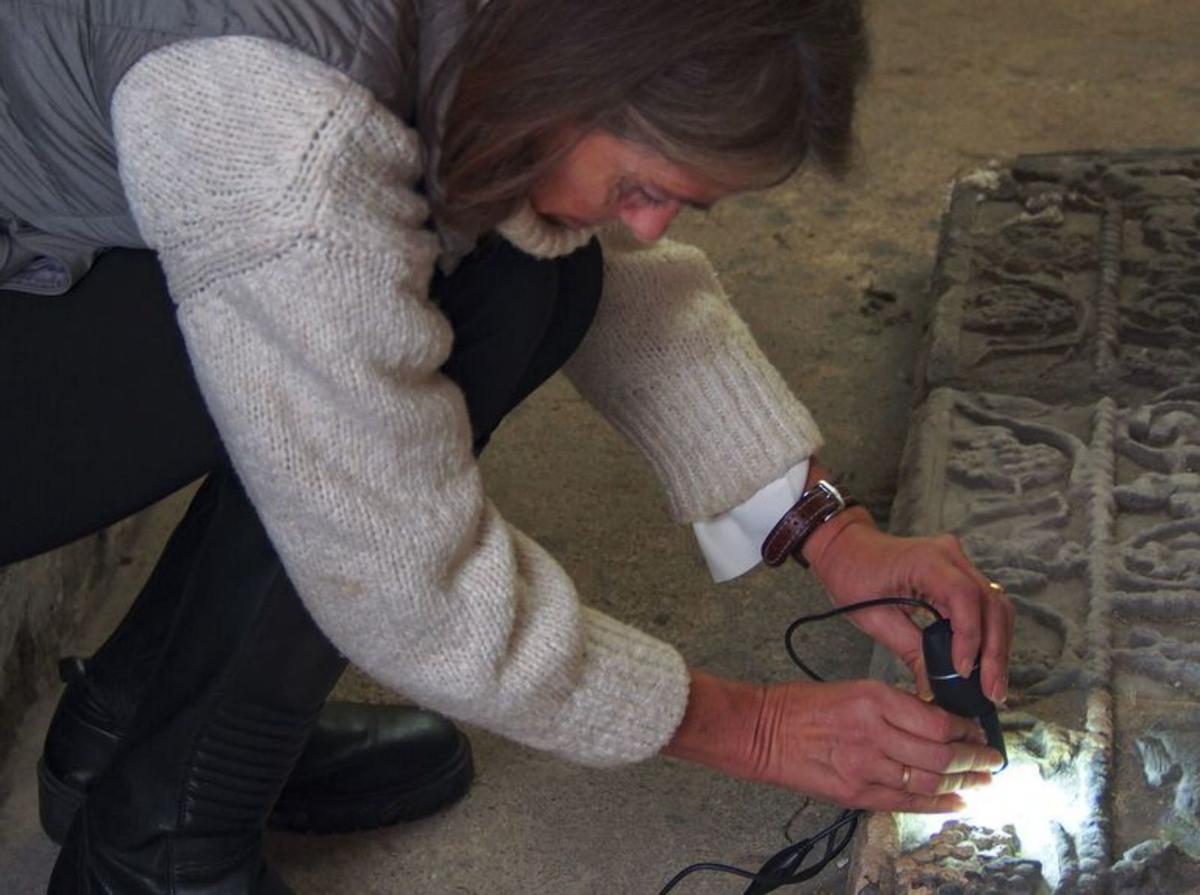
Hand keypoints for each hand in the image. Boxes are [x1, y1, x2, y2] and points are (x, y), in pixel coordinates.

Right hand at [663, 671, 1003, 812]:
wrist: (760, 731)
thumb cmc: (801, 705)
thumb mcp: (853, 689)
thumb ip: (894, 705)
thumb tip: (935, 721)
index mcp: (873, 698)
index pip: (936, 719)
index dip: (964, 729)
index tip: (978, 730)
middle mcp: (874, 733)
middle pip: (940, 753)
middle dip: (973, 759)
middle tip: (992, 759)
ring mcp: (865, 766)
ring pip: (928, 781)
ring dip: (962, 783)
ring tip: (982, 782)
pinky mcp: (855, 792)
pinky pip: (905, 803)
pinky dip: (936, 805)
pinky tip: (957, 803)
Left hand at [804, 510, 1013, 703]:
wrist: (846, 547)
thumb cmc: (852, 575)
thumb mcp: (873, 618)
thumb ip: (908, 650)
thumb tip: (933, 688)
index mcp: (925, 560)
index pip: (964, 597)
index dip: (969, 636)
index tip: (961, 671)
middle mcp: (950, 556)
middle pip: (991, 602)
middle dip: (994, 651)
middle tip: (992, 691)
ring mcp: (958, 562)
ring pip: (996, 605)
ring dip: (997, 646)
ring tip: (992, 684)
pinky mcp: (959, 573)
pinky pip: (984, 604)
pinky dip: (987, 634)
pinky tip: (984, 663)